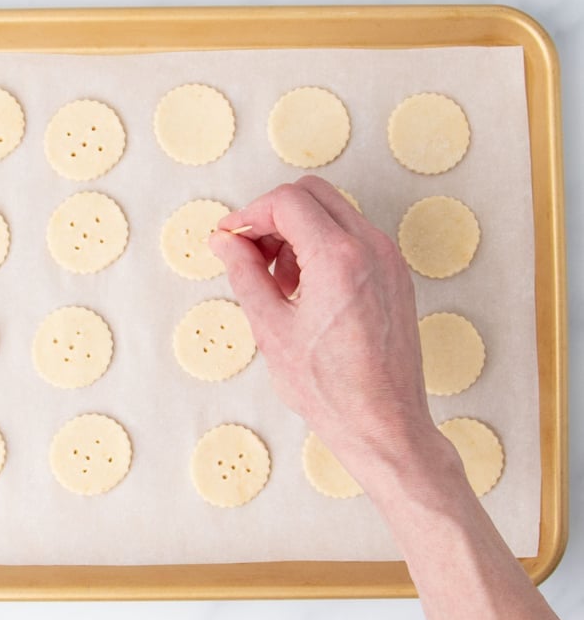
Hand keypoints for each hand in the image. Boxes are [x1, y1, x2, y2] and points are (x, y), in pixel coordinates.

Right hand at [209, 175, 451, 496]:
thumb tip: (225, 241)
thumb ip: (244, 273)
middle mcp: (371, 248)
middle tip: (251, 254)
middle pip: (312, 194)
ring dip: (297, 232)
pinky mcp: (395, 275)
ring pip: (332, 212)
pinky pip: (352, 237)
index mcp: (339, 258)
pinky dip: (321, 247)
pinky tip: (305, 290)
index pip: (286, 201)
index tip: (231, 238)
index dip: (249, 215)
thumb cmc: (331, 389)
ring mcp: (389, 259)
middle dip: (273, 216)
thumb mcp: (271, 329)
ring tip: (279, 282)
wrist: (383, 425)